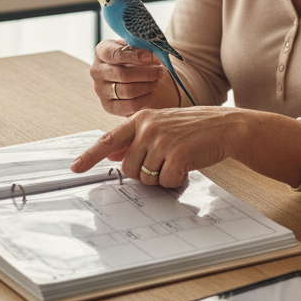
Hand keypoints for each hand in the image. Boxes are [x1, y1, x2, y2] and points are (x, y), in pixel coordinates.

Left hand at [70, 106, 236, 187]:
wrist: (225, 126)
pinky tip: (187, 165)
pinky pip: (165, 182)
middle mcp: (148, 128)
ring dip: (160, 177)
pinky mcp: (176, 155)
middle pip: (128, 168)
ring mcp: (161, 141)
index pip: (108, 140)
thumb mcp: (161, 126)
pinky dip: (175, 180)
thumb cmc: (193, 128)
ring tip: (177, 160)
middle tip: (163, 161)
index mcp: (141, 118)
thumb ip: (136, 139)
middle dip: (143, 173)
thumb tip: (113, 155)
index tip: (75, 168)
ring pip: (145, 178)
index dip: (90, 156)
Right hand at [89, 39, 167, 114]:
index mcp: (101, 51)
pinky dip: (144, 98)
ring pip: (127, 91)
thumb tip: (149, 56)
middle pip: (122, 75)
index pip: (114, 54)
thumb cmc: (133, 56)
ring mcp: (100, 89)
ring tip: (157, 80)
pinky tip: (152, 91)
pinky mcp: (108, 106)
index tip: (150, 57)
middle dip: (146, 73)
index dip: (134, 56)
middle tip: (160, 71)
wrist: (130, 73)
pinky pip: (129, 105)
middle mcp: (96, 71)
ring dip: (147, 86)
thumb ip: (140, 48)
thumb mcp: (135, 46)